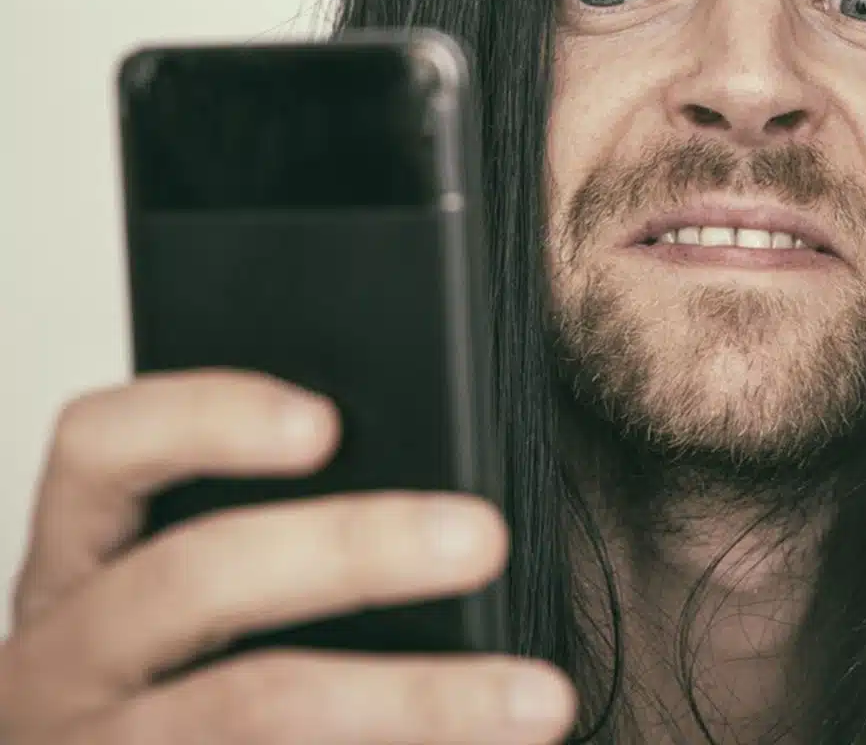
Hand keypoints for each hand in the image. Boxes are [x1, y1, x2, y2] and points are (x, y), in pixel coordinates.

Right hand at [0, 370, 576, 743]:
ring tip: (535, 698)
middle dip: (352, 550)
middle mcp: (66, 652)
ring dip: (413, 700)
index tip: (325, 422)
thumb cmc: (177, 659)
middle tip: (482, 537)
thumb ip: (264, 517)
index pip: (104, 447)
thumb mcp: (186, 576)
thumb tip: (413, 461)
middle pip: (195, 573)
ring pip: (253, 708)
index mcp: (81, 558)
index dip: (207, 420)